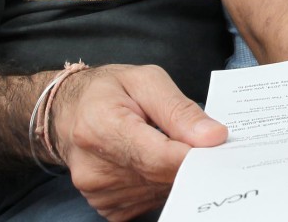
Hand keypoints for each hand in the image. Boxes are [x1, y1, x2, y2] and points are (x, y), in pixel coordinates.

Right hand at [52, 64, 226, 220]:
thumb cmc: (109, 90)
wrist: (68, 112)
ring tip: (170, 144)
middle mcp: (94, 168)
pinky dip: (161, 182)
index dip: (193, 155)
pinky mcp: (107, 207)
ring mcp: (98, 192)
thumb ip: (180, 109)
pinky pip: (151, 201)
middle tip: (204, 141)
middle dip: (191, 160)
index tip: (219, 145)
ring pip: (161, 191)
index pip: (158, 156)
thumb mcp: (146, 80)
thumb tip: (213, 137)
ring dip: (175, 171)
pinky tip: (154, 161)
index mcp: (101, 127)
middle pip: (162, 176)